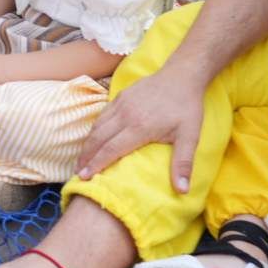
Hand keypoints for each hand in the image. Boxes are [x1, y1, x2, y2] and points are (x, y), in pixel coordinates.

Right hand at [76, 62, 205, 189]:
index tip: (84, 177)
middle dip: (86, 156)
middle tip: (78, 172)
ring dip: (87, 143)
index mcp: (140, 127)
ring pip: (97, 125)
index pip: (111, 149)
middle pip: (98, 138)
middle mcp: (125, 115)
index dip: (96, 164)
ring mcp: (121, 103)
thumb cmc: (186, 108)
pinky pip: (102, 115)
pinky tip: (94, 138)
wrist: (181, 76)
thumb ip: (183, 163)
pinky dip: (94, 129)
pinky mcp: (120, 96)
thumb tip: (182, 191)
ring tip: (82, 159)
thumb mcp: (190, 136)